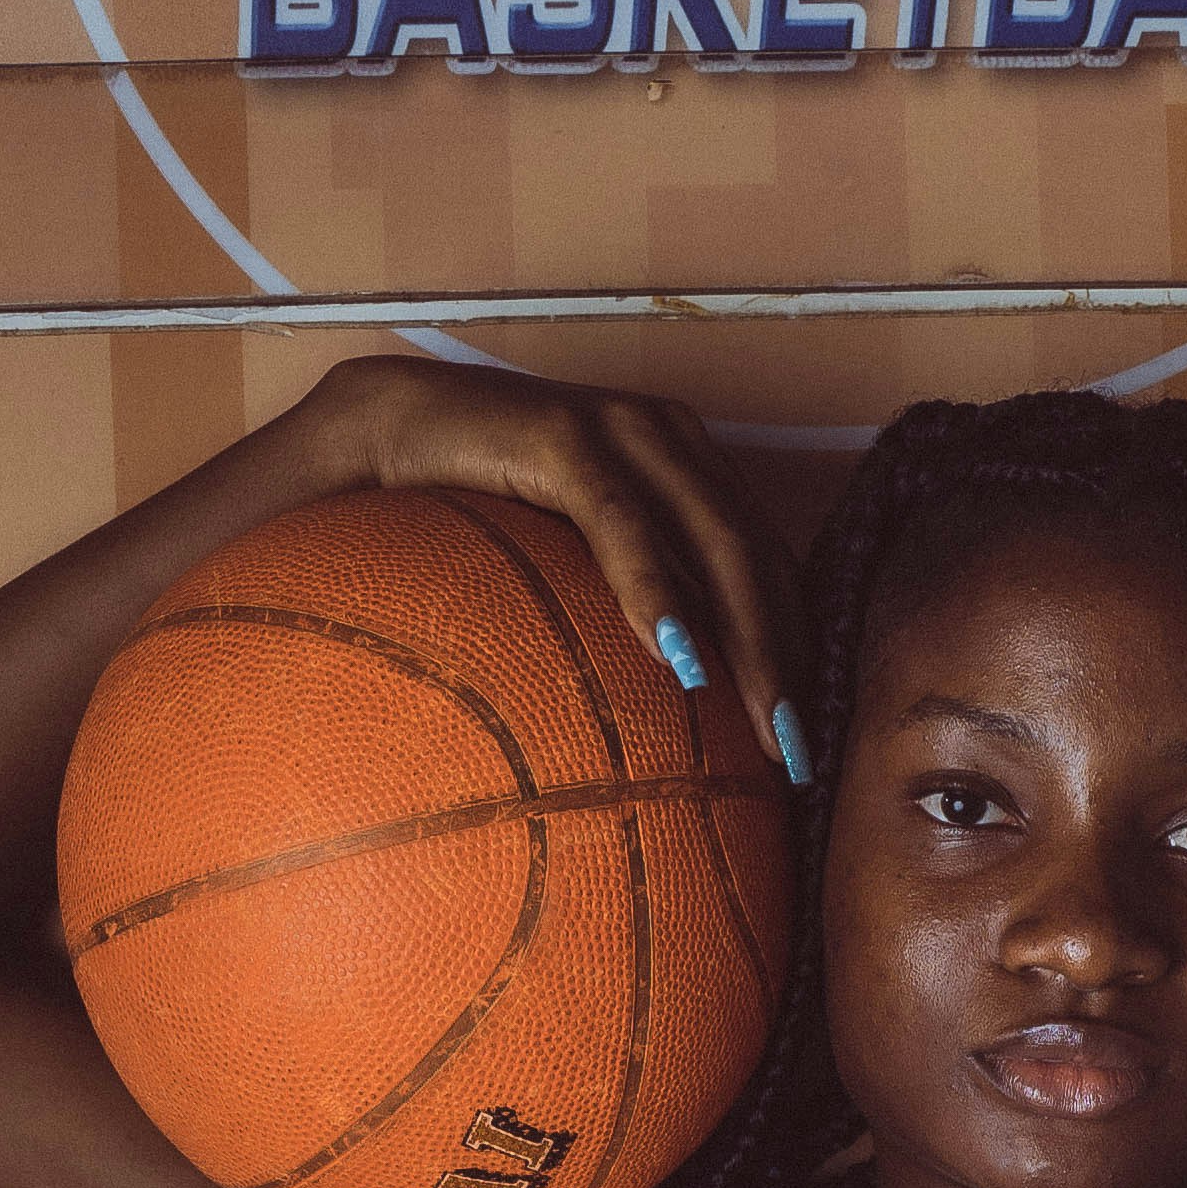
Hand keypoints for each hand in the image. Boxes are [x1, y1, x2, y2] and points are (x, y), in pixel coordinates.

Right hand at [310, 355, 813, 788]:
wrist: (380, 430)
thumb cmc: (473, 515)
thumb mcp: (569, 574)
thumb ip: (618, 617)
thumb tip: (664, 722)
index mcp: (688, 473)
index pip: (770, 570)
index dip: (798, 654)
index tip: (807, 746)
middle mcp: (673, 444)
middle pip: (761, 563)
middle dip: (790, 664)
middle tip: (801, 758)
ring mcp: (625, 432)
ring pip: (717, 542)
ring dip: (749, 642)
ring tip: (765, 727)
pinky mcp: (565, 436)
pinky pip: (622, 521)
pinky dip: (653, 587)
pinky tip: (675, 654)